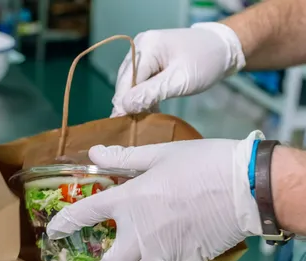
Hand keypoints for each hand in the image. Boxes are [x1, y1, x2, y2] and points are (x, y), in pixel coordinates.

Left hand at [46, 132, 262, 260]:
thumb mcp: (158, 155)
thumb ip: (123, 158)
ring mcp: (162, 252)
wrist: (246, 188)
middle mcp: (139, 233)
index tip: (54, 232)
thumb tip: (95, 152)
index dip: (64, 224)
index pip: (84, 215)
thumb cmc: (201, 165)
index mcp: (128, 202)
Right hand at [111, 22, 245, 116]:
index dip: (124, 103)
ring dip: (136, 100)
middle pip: (125, 80)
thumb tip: (124, 106)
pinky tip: (150, 108)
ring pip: (131, 81)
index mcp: (146, 46)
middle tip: (133, 126)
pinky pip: (140, 79)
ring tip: (142, 119)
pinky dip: (144, 94)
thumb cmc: (207, 62)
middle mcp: (140, 45)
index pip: (126, 80)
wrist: (225, 48)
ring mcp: (144, 51)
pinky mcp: (151, 58)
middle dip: (129, 102)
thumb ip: (151, 93)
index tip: (123, 125)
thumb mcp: (180, 81)